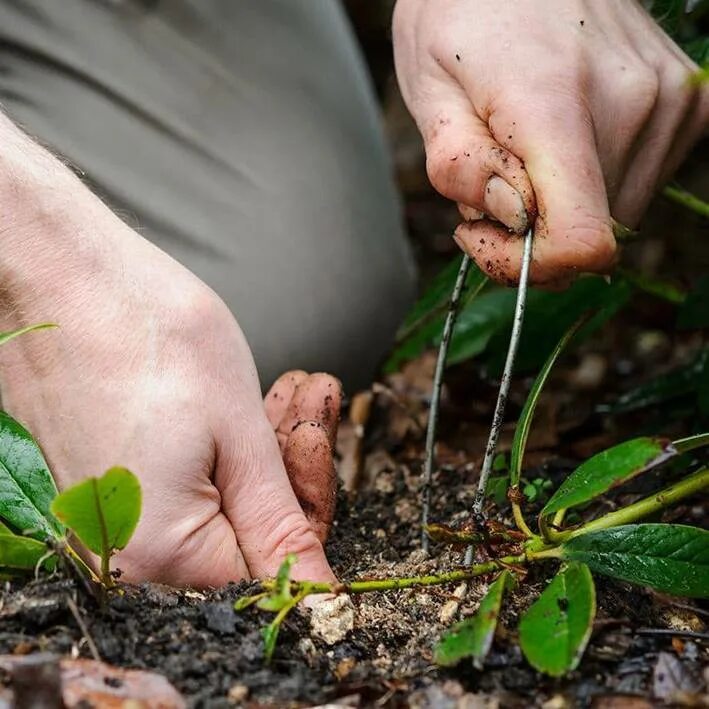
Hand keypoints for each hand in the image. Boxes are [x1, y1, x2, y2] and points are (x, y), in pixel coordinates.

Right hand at [0, 117, 339, 586]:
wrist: (65, 273)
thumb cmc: (152, 336)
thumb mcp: (239, 432)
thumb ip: (277, 522)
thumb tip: (316, 595)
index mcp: (158, 551)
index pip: (268, 566)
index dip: (308, 500)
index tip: (319, 438)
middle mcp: (120, 550)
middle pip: (241, 528)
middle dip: (287, 461)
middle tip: (306, 395)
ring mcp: (103, 515)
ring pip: (215, 497)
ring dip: (258, 445)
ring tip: (285, 386)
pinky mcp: (98, 481)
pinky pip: (178, 480)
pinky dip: (217, 442)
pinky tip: (238, 395)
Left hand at [393, 0, 708, 285]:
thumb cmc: (462, 13)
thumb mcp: (428, 87)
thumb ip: (459, 162)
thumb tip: (513, 217)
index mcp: (556, 102)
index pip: (581, 238)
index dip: (530, 264)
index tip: (483, 235)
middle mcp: (632, 102)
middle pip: (593, 233)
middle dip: (532, 229)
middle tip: (488, 181)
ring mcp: (669, 98)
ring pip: (616, 211)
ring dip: (563, 204)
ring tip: (522, 149)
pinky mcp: (686, 98)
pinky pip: (638, 180)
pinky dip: (596, 181)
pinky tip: (564, 138)